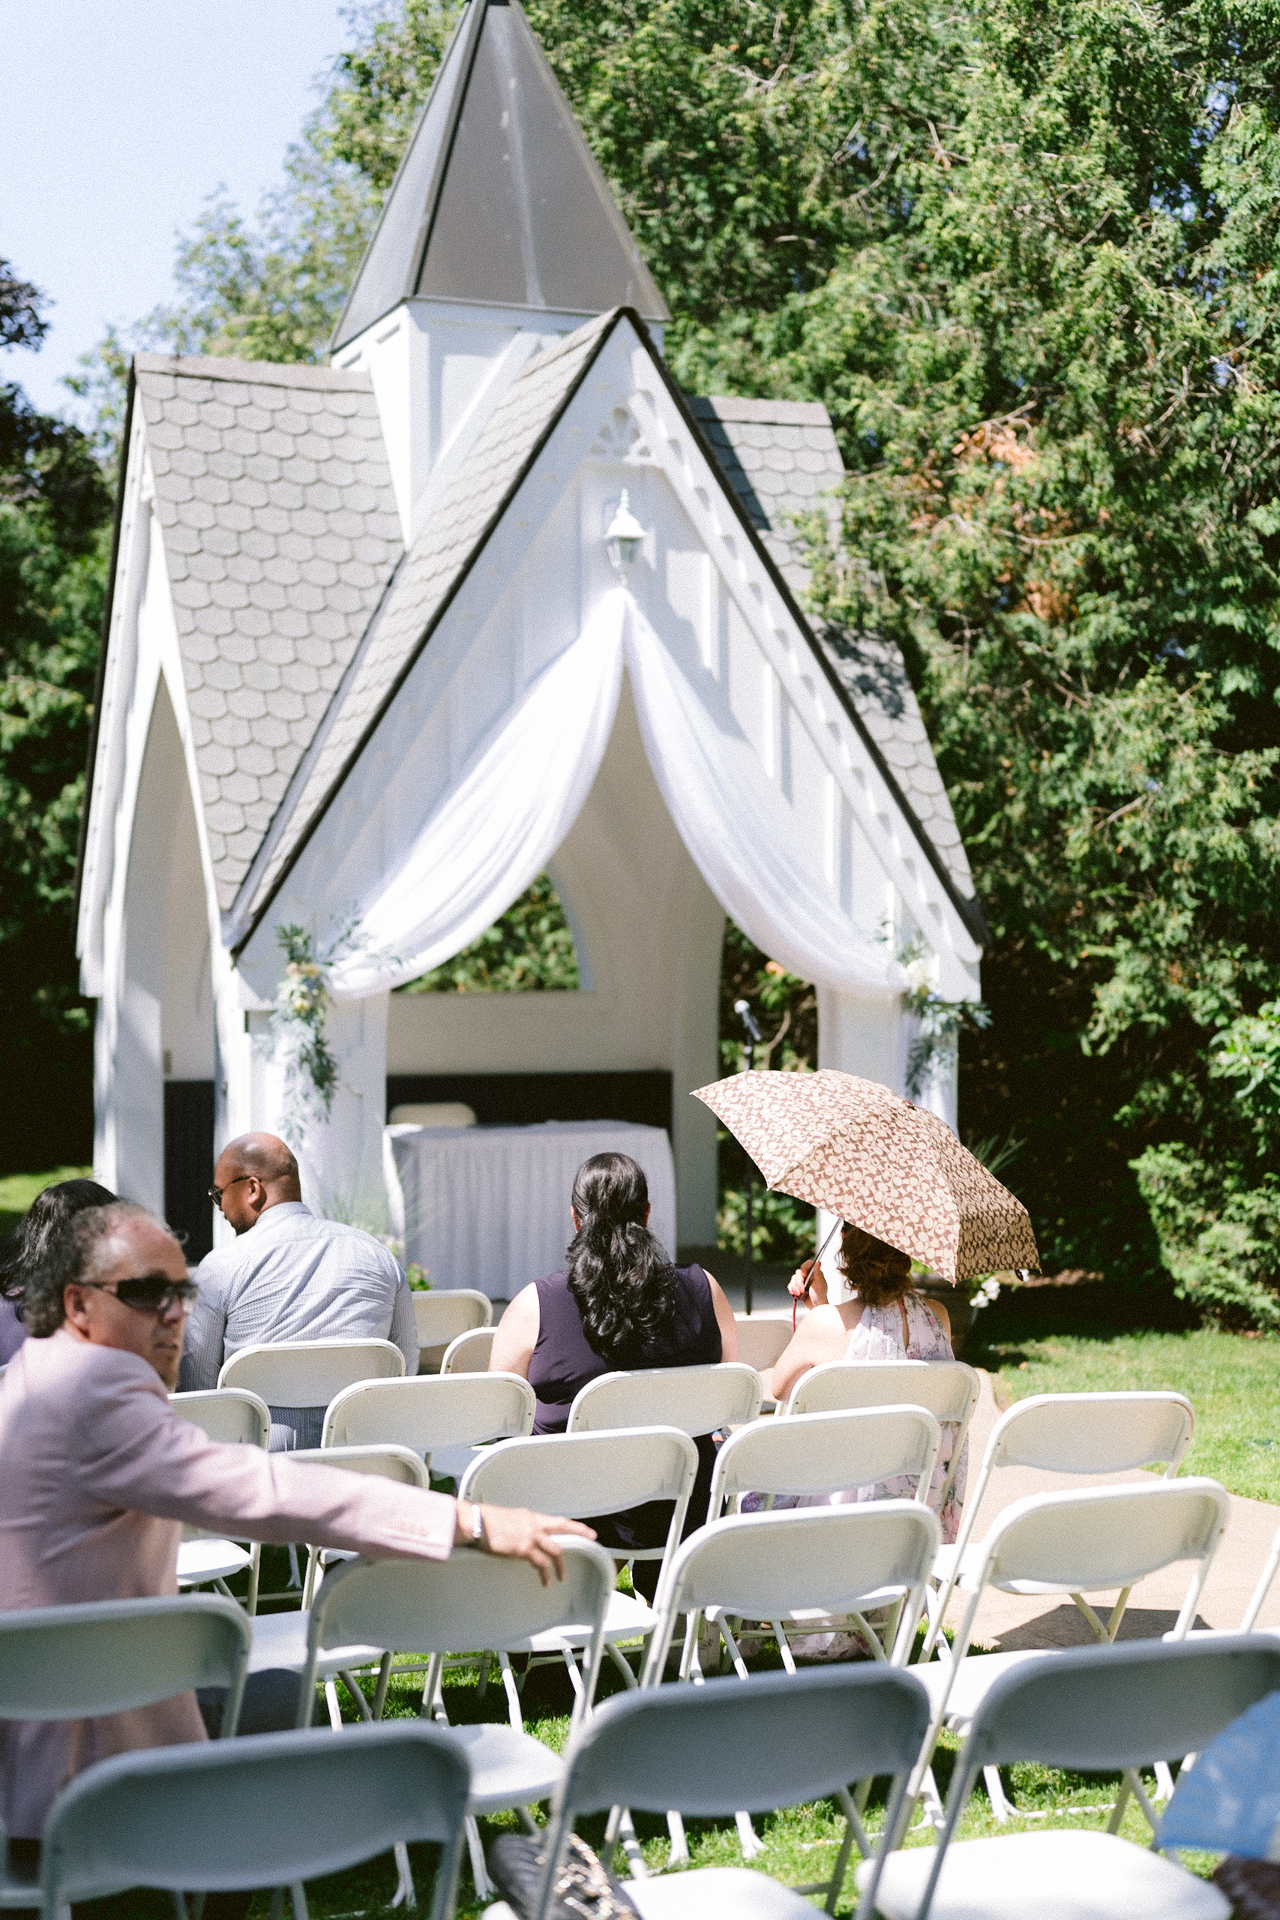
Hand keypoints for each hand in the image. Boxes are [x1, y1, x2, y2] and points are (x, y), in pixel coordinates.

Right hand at [456, 1501, 595, 1586]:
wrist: (477, 1522)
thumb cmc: (487, 1522)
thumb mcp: (509, 1519)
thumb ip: (521, 1526)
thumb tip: (524, 1534)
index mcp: (531, 1516)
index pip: (557, 1520)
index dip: (573, 1525)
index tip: (585, 1529)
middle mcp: (534, 1523)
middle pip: (563, 1527)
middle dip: (580, 1531)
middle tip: (593, 1538)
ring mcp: (530, 1535)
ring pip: (555, 1550)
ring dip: (561, 1566)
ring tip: (562, 1578)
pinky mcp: (523, 1548)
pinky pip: (540, 1564)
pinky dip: (545, 1574)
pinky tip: (545, 1582)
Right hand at [788, 1258, 827, 1306]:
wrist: (816, 1306)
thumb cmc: (820, 1295)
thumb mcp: (820, 1283)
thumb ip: (818, 1272)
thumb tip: (818, 1262)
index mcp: (814, 1273)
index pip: (808, 1264)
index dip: (804, 1267)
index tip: (803, 1275)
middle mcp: (808, 1276)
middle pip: (798, 1272)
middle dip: (799, 1282)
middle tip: (802, 1290)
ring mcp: (802, 1282)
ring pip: (793, 1278)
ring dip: (795, 1287)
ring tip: (799, 1294)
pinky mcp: (797, 1287)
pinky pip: (790, 1285)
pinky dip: (791, 1289)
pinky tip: (795, 1294)